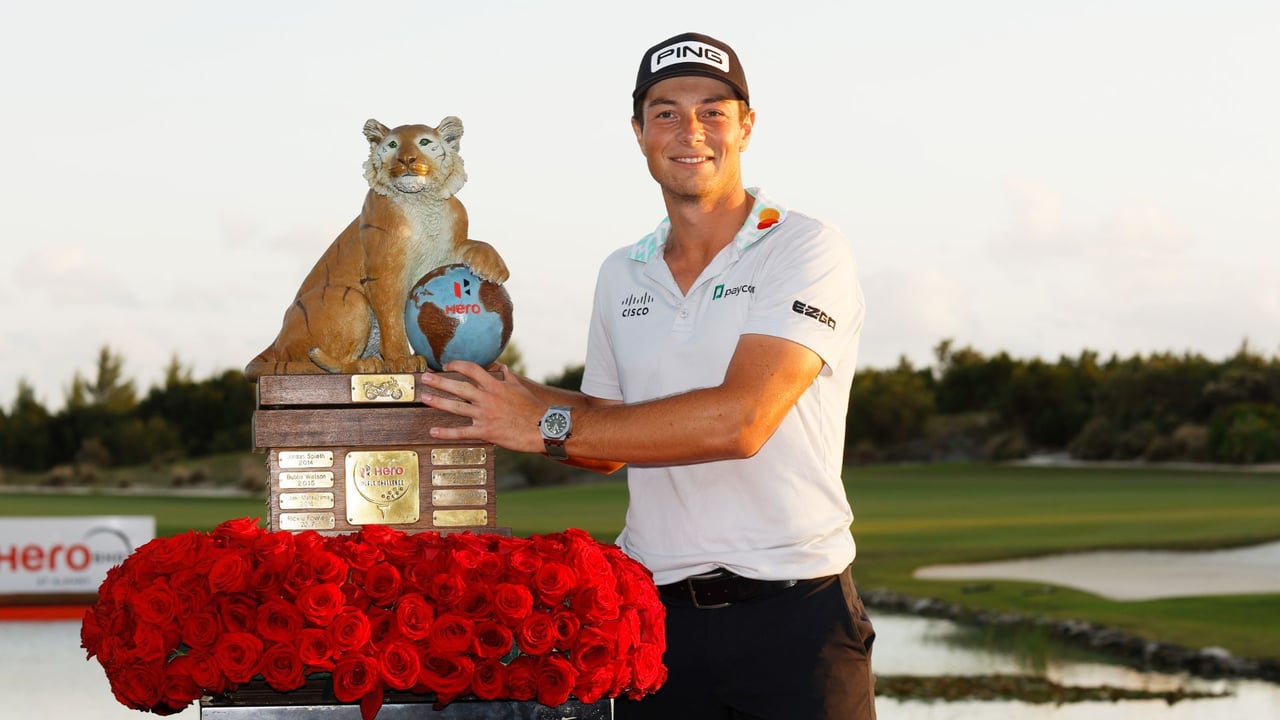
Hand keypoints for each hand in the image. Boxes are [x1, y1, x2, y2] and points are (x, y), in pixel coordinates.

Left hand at [419, 361, 544, 453]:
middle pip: (459, 386)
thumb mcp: (521, 388)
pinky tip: (433, 431)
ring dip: (438, 402)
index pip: (472, 369)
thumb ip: (508, 377)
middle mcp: (487, 398)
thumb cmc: (533, 408)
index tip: (446, 365)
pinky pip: (462, 432)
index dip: (457, 365)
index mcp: (495, 385)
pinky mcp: (486, 432)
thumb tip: (502, 367)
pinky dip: (446, 432)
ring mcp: (485, 415)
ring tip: (424, 397)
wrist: (543, 427)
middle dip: (440, 381)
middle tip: (425, 378)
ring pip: (456, 407)